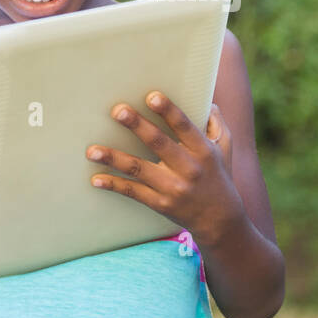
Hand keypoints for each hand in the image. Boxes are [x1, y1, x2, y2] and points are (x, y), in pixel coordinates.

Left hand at [86, 91, 244, 246]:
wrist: (221, 221)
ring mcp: (173, 188)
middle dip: (137, 125)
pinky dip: (114, 185)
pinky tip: (96, 179)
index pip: (184, 127)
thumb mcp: (225, 147)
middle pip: (159, 143)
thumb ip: (216, 122)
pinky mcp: (160, 204)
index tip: (152, 96)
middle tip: (118, 111)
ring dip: (114, 158)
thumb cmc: (220, 176)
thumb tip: (205, 100)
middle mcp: (188, 168)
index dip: (168, 111)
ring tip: (92, 150)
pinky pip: (134, 192)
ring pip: (139, 169)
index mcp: (203, 150)